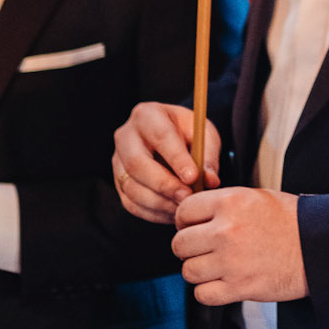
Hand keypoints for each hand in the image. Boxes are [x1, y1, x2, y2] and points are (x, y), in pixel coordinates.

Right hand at [113, 102, 219, 222]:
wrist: (172, 139)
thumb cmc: (188, 133)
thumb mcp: (204, 134)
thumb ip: (208, 156)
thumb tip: (210, 181)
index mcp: (148, 115)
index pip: (160, 136)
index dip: (176, 158)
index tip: (193, 177)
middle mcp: (126, 136)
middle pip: (137, 164)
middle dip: (164, 185)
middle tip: (187, 198)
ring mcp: (117, 161)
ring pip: (132, 187)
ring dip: (159, 203)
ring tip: (183, 208)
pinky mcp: (118, 183)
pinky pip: (131, 203)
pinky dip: (153, 213)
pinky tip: (172, 213)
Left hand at [171, 187, 305, 306]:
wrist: (319, 246)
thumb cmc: (291, 220)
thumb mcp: (256, 197)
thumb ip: (223, 204)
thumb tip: (194, 215)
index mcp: (231, 202)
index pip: (184, 211)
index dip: (185, 220)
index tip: (192, 226)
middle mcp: (226, 230)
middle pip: (180, 244)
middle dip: (188, 248)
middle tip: (203, 248)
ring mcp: (231, 261)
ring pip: (188, 271)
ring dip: (199, 270)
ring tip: (216, 266)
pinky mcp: (239, 287)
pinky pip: (202, 294)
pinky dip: (209, 291)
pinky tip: (223, 282)